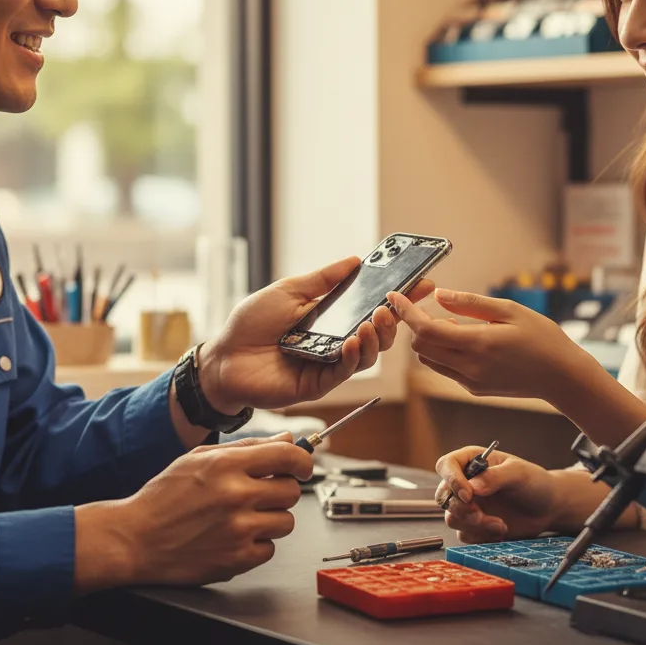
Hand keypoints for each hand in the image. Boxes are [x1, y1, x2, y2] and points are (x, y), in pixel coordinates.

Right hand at [75, 434, 311, 590]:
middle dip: (281, 490)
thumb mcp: (200, 458)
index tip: (302, 465)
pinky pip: (269, 549)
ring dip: (271, 518)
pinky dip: (257, 544)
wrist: (136, 538)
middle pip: (291, 491)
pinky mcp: (236, 560)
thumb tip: (287, 439)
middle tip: (261, 492)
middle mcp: (236, 496)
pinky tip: (235, 536)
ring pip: (285, 522)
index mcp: (226, 465)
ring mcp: (238, 530)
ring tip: (244, 516)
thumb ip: (247, 447)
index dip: (303, 460)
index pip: (288, 456)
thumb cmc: (164, 496)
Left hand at [198, 255, 433, 412]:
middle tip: (396, 305)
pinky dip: (352, 356)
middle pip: (376, 334)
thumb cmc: (250, 324)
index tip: (422, 281)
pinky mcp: (317, 384)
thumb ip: (322, 279)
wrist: (223, 358)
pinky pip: (343, 371)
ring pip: (366, 355)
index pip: (369, 306)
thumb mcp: (288, 291)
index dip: (396, 296)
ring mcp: (327, 364)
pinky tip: (351, 342)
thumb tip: (354, 260)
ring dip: (376, 337)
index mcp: (329, 318)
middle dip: (392, 319)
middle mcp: (333, 342)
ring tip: (375, 320)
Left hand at [389, 287, 588, 405]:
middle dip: (416, 325)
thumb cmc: (542, 338)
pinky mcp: (474, 389)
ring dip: (429, 340)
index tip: (394, 296)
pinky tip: (464, 339)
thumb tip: (438, 296)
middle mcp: (469, 367)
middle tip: (430, 306)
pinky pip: (445, 369)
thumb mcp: (509, 310)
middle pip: (420, 347)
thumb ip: (470, 304)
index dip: (406, 312)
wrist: (563, 377)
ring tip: (453, 323)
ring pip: (429, 360)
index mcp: (478, 344)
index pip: (426, 330)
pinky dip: (443, 352)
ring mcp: (470, 381)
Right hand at [436, 446, 559, 542]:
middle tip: (481, 515)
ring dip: (474, 525)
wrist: (548, 508)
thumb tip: (472, 487)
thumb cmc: (534, 482)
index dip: (451, 480)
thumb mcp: (518, 473)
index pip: (446, 466)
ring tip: (500, 525)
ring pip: (452, 518)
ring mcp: (470, 505)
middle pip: (444, 496)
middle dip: (461, 509)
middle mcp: (465, 482)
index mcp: (471, 461)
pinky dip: (482, 536)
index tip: (468, 495)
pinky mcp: (476, 526)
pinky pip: (465, 535)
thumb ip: (494, 477)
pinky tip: (502, 530)